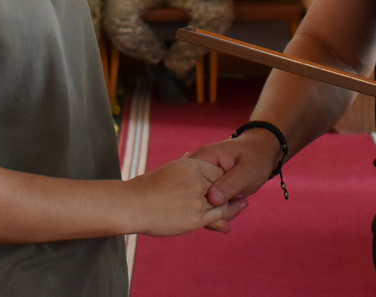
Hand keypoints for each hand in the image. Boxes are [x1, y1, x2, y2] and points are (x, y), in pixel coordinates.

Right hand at [127, 155, 247, 235]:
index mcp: (191, 165)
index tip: (230, 184)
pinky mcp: (196, 217)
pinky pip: (216, 217)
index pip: (218, 170)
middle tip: (242, 197)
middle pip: (222, 185)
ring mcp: (198, 199)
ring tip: (242, 205)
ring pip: (222, 202)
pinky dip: (224, 218)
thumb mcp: (170, 169)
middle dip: (232, 191)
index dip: (225, 178)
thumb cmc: (147, 188)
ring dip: (232, 206)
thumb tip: (190, 154)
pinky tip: (228, 221)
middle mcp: (197, 180)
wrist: (133, 205)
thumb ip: (185, 165)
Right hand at [192, 131, 284, 221]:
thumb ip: (230, 183)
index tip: (223, 206)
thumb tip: (212, 199)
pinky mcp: (210, 191)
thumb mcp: (246, 170)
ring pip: (202, 207)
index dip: (199, 200)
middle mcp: (198, 171)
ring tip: (242, 202)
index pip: (189, 183)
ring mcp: (203, 182)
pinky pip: (210, 208)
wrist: (262, 153)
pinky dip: (222, 213)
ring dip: (220, 213)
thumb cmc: (255, 156)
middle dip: (213, 212)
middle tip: (238, 204)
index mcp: (203, 159)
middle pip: (194, 198)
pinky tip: (239, 204)